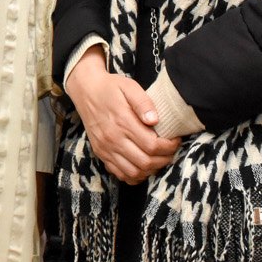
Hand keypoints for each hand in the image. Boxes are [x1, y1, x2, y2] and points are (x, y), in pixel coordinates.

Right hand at [65, 49, 180, 184]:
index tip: (175, 140)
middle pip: (145, 162)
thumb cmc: (110, 88)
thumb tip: (155, 120)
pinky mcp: (101, 153)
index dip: (169, 147)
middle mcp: (113, 139)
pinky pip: (120, 173)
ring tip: (159, 159)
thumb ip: (143, 103)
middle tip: (171, 151)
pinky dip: (135, 175)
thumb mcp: (129, 87)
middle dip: (164, 159)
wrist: (86, 91)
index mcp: (122, 122)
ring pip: (133, 172)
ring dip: (151, 169)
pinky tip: (143, 166)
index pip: (152, 145)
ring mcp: (105, 148)